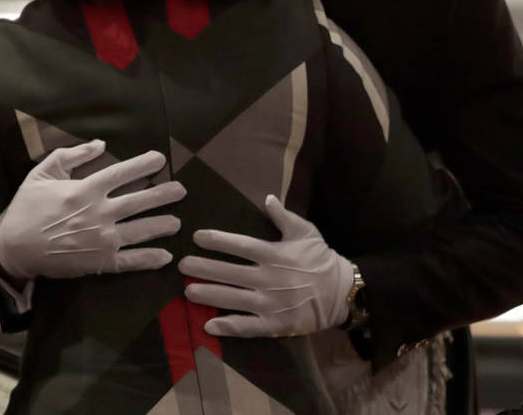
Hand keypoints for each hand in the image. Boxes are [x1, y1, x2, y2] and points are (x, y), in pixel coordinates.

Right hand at [0, 140, 185, 278]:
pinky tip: (165, 256)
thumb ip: (72, 155)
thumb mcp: (42, 172)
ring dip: (162, 225)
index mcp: (86, 189)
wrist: (12, 247)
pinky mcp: (100, 262)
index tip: (161, 159)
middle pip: (139, 201)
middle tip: (181, 190)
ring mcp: (102, 239)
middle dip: (163, 194)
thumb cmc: (27, 207)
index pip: (122, 173)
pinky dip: (150, 259)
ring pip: (141, 230)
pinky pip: (130, 261)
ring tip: (177, 222)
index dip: (143, 164)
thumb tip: (100, 143)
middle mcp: (99, 212)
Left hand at [179, 195, 353, 336]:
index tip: (197, 237)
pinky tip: (209, 325)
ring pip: (233, 299)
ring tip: (187, 291)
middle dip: (204, 268)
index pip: (241, 246)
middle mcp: (269, 278)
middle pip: (230, 273)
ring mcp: (271, 303)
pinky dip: (228, 326)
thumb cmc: (321, 259)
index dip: (218, 241)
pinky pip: (248, 326)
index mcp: (275, 254)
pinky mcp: (274, 324)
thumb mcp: (306, 231)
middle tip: (181, 265)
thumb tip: (267, 197)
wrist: (341, 292)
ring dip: (209, 295)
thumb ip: (284, 216)